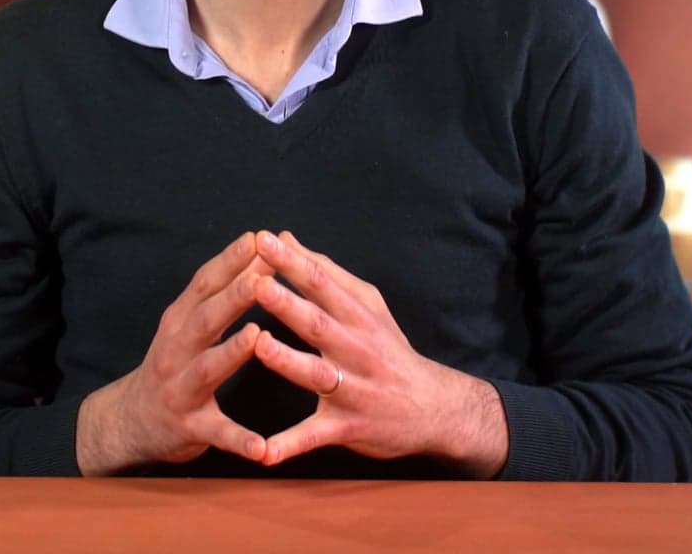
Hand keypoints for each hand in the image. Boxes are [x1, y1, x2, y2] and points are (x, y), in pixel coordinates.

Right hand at [75, 231, 270, 474]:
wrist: (130, 421)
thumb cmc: (173, 363)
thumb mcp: (187, 325)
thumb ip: (219, 293)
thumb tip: (261, 251)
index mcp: (179, 321)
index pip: (203, 285)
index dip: (228, 261)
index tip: (257, 237)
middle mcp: (175, 350)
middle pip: (205, 319)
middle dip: (233, 297)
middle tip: (261, 276)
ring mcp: (179, 389)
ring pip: (207, 369)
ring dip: (231, 352)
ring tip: (257, 337)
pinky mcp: (189, 428)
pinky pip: (217, 434)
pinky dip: (239, 440)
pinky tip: (263, 448)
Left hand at [251, 230, 507, 476]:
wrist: (434, 409)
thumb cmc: (389, 350)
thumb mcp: (367, 305)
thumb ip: (326, 273)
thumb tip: (287, 238)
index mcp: (358, 316)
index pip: (322, 283)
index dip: (293, 261)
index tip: (263, 239)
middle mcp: (356, 350)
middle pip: (318, 323)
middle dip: (288, 303)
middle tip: (256, 282)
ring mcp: (352, 389)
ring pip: (316, 374)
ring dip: (288, 362)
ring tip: (260, 345)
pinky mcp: (346, 426)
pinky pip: (314, 437)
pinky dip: (289, 446)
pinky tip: (263, 453)